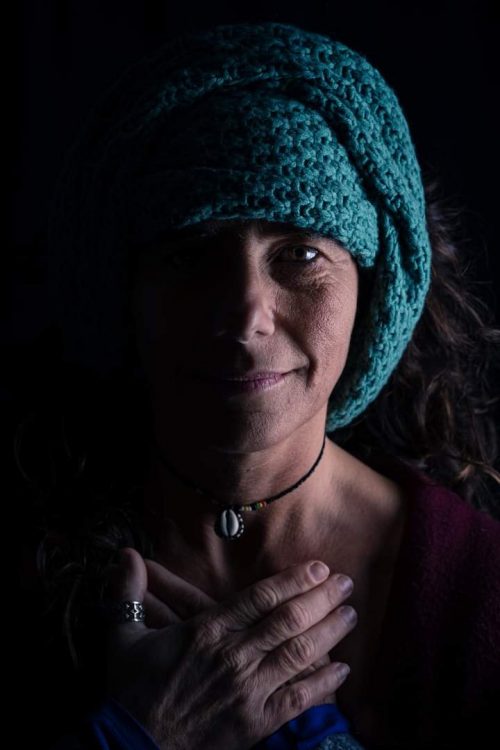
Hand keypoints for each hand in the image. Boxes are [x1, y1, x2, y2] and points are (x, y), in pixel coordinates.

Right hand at [103, 549, 356, 749]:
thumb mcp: (123, 636)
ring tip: (350, 615)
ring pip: (298, 653)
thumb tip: (124, 554)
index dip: (293, 580)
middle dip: (321, 599)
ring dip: (328, 632)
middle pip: (287, 620)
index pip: (260, 598)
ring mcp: (247, 690)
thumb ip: (126, 592)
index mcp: (206, 631)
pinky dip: (323, 684)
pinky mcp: (255, 723)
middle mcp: (233, 656)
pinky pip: (297, 700)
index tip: (318, 567)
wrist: (132, 747)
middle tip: (347, 584)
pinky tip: (342, 670)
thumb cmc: (130, 690)